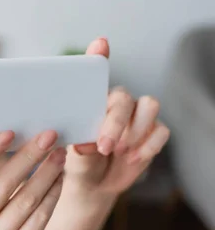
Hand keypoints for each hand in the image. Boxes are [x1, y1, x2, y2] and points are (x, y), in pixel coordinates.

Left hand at [65, 38, 170, 194]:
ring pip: (149, 105)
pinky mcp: (153, 131)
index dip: (99, 55)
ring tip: (119, 152)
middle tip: (105, 146)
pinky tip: (132, 159)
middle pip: (125, 97)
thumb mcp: (70, 156)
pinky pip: (160, 130)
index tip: (100, 44)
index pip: (96, 72)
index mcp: (92, 100)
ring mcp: (137, 115)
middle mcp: (116, 101)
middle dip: (116, 122)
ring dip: (135, 131)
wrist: (92, 185)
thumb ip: (78, 146)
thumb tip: (84, 143)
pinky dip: (147, 147)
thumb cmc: (76, 163)